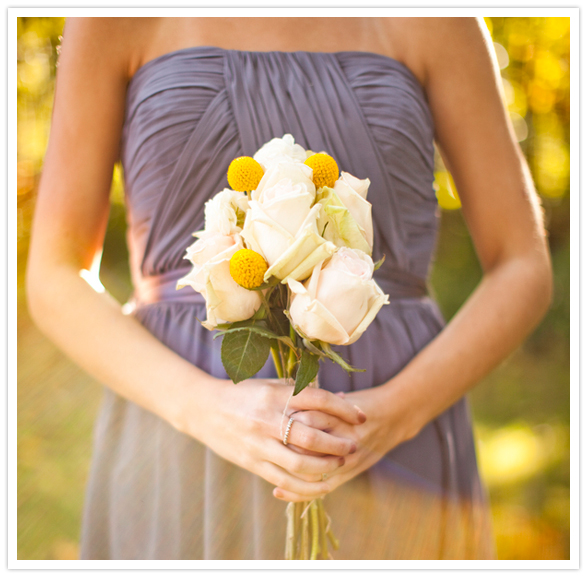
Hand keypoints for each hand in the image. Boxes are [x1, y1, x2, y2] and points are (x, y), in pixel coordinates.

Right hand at [179, 376, 366, 499]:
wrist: (204, 408)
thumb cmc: (243, 394)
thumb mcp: (272, 386)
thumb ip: (303, 392)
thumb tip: (340, 400)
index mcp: (275, 395)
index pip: (318, 400)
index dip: (343, 410)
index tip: (360, 417)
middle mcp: (268, 419)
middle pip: (311, 436)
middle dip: (337, 444)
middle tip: (353, 445)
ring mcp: (259, 443)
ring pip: (299, 463)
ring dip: (325, 467)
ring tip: (339, 464)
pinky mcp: (252, 463)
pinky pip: (283, 480)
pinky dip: (305, 486)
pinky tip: (321, 485)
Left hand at [271, 385, 414, 501]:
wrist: (396, 415)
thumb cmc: (360, 404)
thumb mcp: (335, 396)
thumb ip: (312, 401)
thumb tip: (281, 396)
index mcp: (335, 413)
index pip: (303, 419)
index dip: (282, 423)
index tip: (262, 422)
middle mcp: (341, 436)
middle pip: (303, 446)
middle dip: (280, 447)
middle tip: (259, 446)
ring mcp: (346, 457)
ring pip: (309, 470)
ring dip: (285, 471)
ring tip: (263, 467)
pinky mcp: (349, 472)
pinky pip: (320, 487)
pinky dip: (298, 492)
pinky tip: (278, 490)